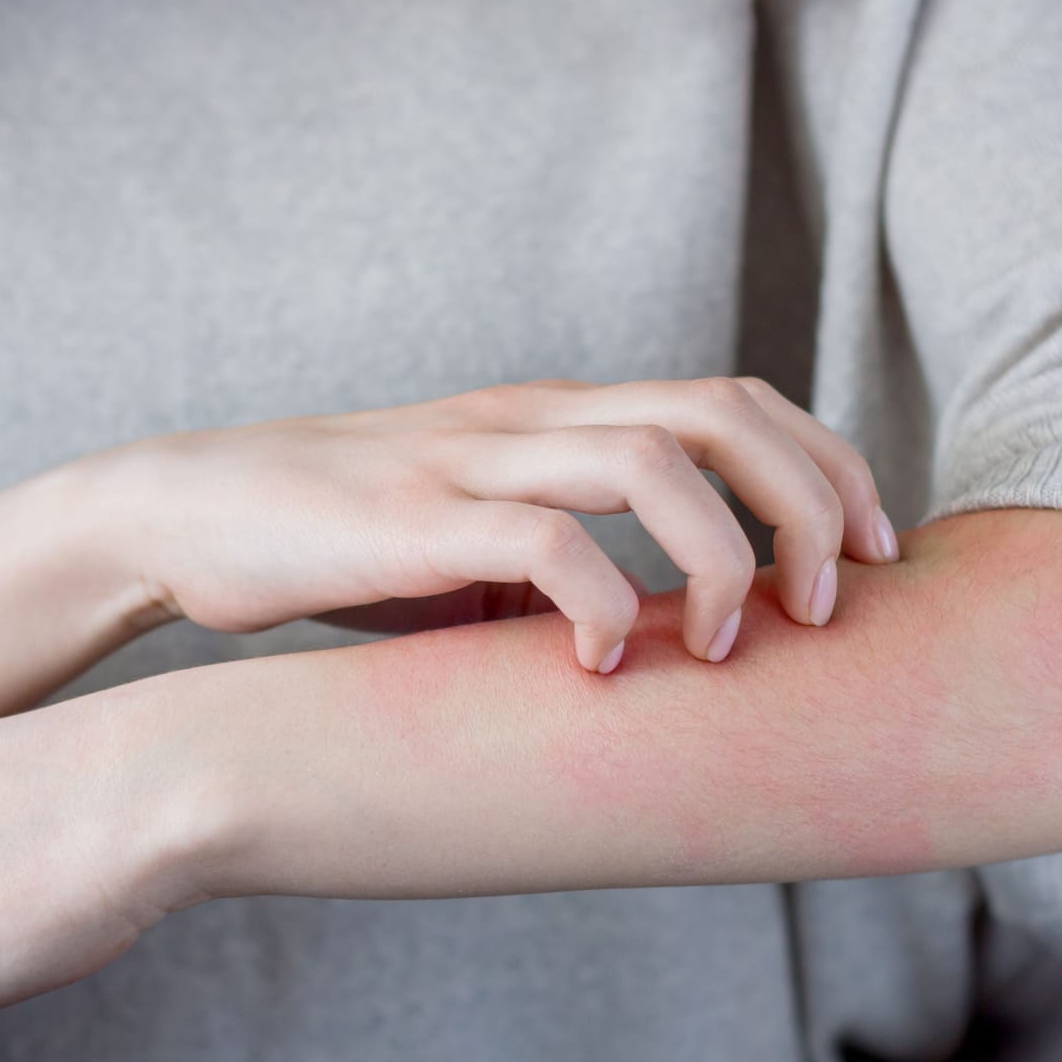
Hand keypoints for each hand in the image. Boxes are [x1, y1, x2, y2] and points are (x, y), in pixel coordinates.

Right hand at [100, 376, 899, 669]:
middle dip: (810, 498)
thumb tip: (654, 641)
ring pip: (648, 459)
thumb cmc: (337, 542)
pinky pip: (538, 541)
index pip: (728, 398)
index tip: (873, 553)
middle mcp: (526, 420)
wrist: (188, 514)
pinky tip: (603, 664)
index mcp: (551, 417)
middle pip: (718, 409)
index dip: (825, 464)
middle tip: (838, 600)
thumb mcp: (471, 542)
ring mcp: (468, 461)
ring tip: (739, 639)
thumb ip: (561, 565)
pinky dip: (599, 601)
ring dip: (725, 550)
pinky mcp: (408, 521)